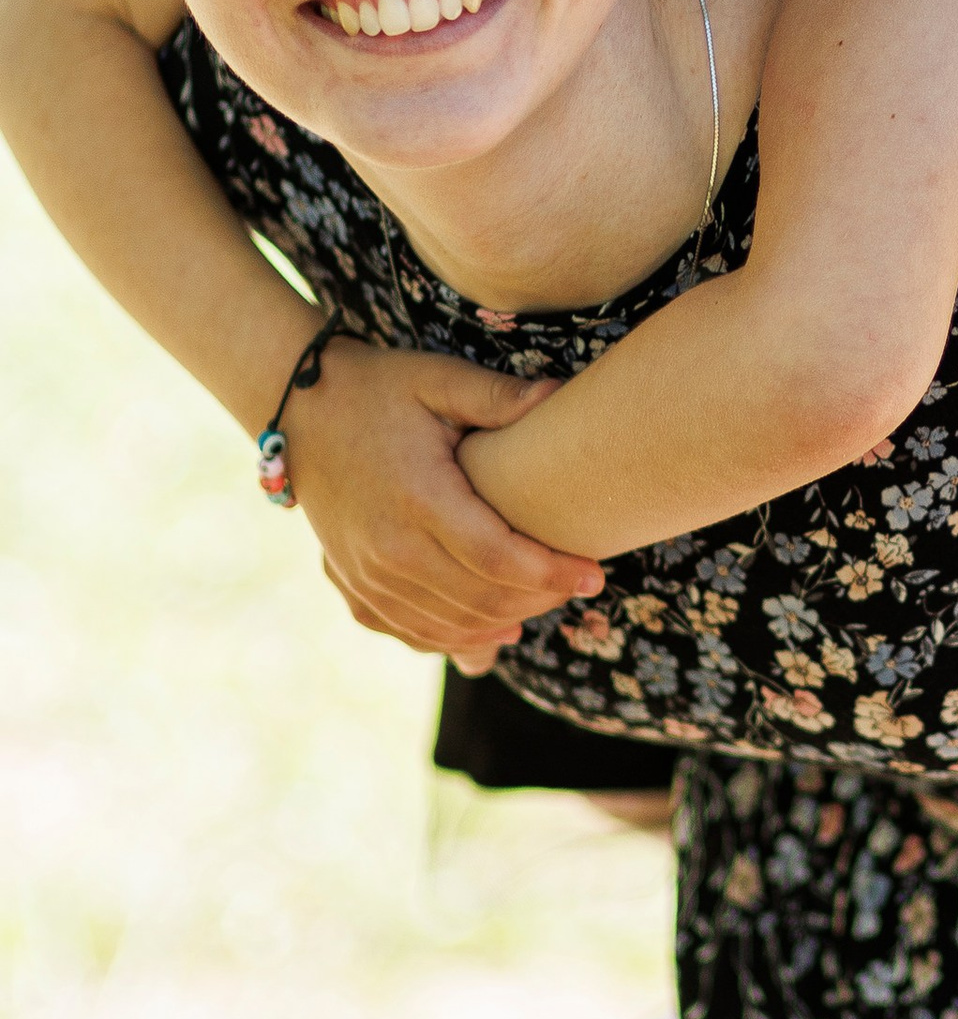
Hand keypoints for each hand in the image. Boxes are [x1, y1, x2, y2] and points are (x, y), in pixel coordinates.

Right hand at [284, 342, 605, 664]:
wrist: (300, 410)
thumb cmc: (379, 388)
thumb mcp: (438, 378)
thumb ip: (498, 396)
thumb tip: (557, 395)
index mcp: (419, 498)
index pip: (498, 557)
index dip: (552, 573)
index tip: (596, 576)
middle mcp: (390, 548)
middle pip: (481, 601)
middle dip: (540, 599)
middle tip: (579, 584)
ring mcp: (367, 574)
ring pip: (450, 625)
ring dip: (504, 623)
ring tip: (546, 602)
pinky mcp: (352, 586)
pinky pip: (410, 632)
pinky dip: (455, 640)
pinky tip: (491, 634)